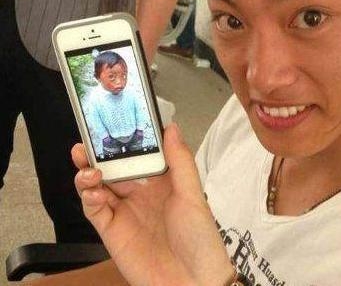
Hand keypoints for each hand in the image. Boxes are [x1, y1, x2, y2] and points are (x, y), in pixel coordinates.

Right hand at [73, 123, 233, 285]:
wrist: (192, 283)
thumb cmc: (199, 238)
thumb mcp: (192, 195)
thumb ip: (180, 161)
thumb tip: (171, 127)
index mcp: (160, 181)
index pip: (138, 155)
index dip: (125, 142)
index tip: (114, 126)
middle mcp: (140, 194)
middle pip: (113, 169)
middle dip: (98, 155)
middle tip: (87, 143)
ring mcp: (124, 212)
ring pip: (99, 186)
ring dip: (88, 174)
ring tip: (88, 168)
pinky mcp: (112, 231)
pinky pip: (94, 210)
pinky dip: (89, 198)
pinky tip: (94, 191)